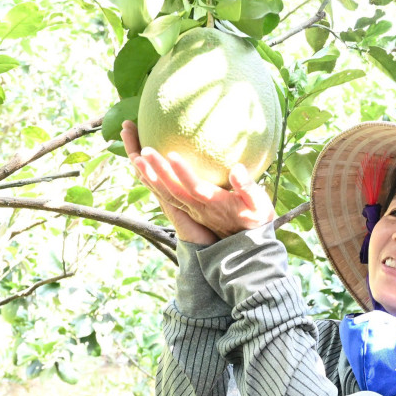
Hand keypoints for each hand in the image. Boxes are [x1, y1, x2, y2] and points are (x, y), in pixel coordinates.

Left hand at [121, 121, 275, 243]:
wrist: (247, 244)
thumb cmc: (256, 220)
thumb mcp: (260, 205)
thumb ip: (248, 188)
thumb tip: (237, 169)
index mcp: (215, 203)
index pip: (195, 187)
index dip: (183, 173)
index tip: (172, 155)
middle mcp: (198, 208)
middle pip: (173, 189)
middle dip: (158, 170)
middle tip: (145, 150)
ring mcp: (191, 210)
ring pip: (165, 194)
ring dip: (150, 176)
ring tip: (135, 157)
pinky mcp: (188, 210)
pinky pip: (165, 196)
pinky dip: (152, 183)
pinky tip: (142, 170)